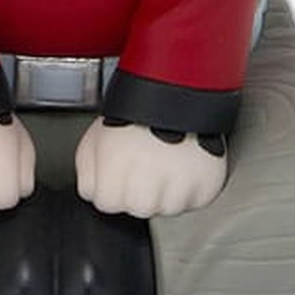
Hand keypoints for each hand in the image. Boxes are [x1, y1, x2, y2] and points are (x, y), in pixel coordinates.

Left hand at [75, 117, 228, 217]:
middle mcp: (148, 176)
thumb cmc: (138, 109)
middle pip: (138, 209)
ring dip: (165, 192)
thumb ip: (87, 171)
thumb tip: (92, 193)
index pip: (106, 204)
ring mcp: (180, 182)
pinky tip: (183, 164)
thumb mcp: (96, 135)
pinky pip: (194, 202)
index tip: (118, 173)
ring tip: (166, 160)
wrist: (182, 85)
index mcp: (116, 161)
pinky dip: (190, 189)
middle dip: (138, 192)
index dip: (111, 189)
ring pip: (167, 208)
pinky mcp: (206, 182)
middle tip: (145, 164)